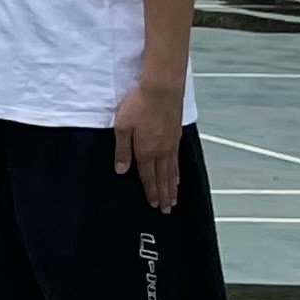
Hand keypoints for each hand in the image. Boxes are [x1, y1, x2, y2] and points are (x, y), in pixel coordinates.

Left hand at [114, 74, 186, 210]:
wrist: (161, 89)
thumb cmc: (138, 105)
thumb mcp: (122, 127)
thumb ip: (122, 150)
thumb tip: (121, 170)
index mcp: (146, 150)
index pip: (148, 176)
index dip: (150, 191)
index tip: (153, 204)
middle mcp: (161, 151)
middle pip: (162, 178)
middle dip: (163, 195)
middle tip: (166, 209)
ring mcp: (171, 144)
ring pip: (172, 171)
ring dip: (172, 187)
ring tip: (173, 199)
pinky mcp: (176, 135)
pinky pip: (177, 159)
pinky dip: (178, 171)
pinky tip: (178, 177)